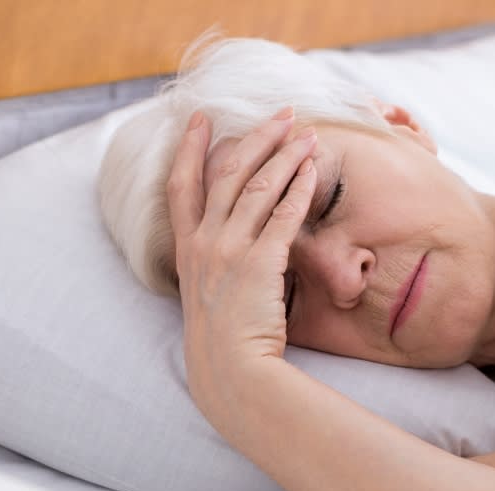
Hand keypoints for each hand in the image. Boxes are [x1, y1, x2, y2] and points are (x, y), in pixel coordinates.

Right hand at [166, 107, 316, 418]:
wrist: (229, 372)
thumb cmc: (222, 340)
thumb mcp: (205, 295)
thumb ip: (214, 263)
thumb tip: (238, 243)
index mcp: (187, 249)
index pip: (181, 185)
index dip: (189, 148)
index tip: (200, 119)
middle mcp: (204, 243)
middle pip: (227, 173)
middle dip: (256, 137)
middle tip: (281, 114)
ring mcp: (229, 251)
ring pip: (257, 187)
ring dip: (285, 154)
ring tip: (307, 134)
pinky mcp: (259, 264)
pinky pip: (283, 216)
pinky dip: (299, 189)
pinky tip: (313, 171)